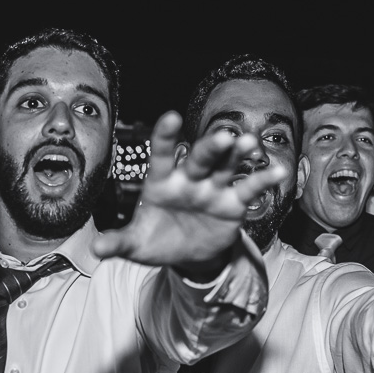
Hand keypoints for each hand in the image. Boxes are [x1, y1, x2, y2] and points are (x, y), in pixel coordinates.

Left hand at [91, 112, 283, 274]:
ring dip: (238, 154)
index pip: (161, 155)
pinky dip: (263, 180)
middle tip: (223, 136)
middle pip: (200, 157)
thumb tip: (96, 250)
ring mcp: (213, 188)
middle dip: (211, 147)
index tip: (171, 118)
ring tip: (250, 144)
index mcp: (162, 182)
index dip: (164, 137)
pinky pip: (249, 188)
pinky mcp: (233, 203)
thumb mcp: (136, 244)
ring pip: (226, 166)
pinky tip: (277, 171)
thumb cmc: (157, 240)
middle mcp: (189, 179)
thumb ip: (118, 243)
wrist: (186, 254)